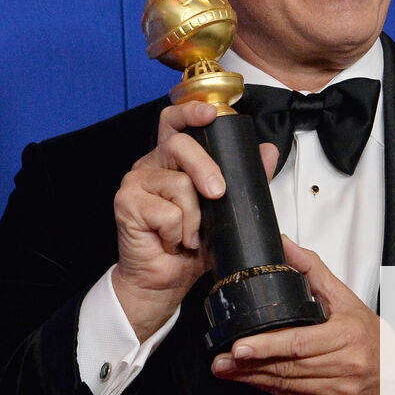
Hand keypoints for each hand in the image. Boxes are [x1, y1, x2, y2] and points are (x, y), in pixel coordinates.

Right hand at [112, 101, 278, 341]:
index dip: (191, 112)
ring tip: (189, 235)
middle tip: (217, 193)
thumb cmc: (191, 246)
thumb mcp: (226, 211)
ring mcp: (136, 182)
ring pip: (179, 185)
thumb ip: (245, 180)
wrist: (165, 282)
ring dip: (194, 219)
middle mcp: (152, 165)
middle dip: (205, 168)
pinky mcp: (126, 203)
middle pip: (179, 145)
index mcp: (173, 160)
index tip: (211, 113)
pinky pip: (166, 212)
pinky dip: (178, 233)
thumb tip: (268, 151)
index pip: (176, 123)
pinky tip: (171, 242)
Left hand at [211, 236, 379, 394]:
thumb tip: (284, 245)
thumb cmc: (370, 335)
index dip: (268, 346)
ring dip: (253, 379)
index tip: (240, 346)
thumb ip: (311, 269)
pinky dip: (270, 389)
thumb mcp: (345, 297)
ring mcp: (336, 391)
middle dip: (250, 365)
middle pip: (288, 367)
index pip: (300, 343)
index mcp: (346, 336)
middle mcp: (343, 366)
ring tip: (227, 369)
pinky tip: (252, 380)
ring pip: (286, 386)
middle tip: (221, 360)